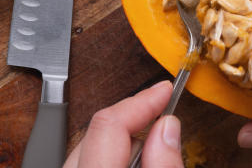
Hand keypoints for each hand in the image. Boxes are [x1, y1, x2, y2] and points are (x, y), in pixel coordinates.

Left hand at [64, 80, 181, 167]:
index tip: (165, 91)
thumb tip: (167, 126)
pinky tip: (130, 163)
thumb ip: (164, 165)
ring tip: (151, 151)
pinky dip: (108, 155)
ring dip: (122, 141)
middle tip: (163, 115)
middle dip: (133, 121)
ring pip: (89, 144)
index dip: (141, 102)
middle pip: (96, 130)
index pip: (109, 123)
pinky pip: (84, 160)